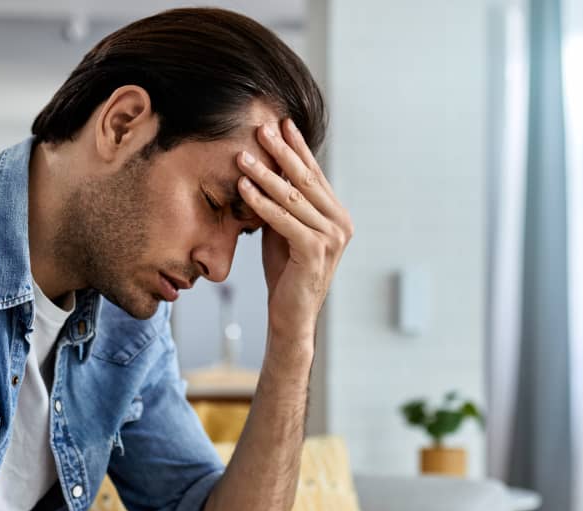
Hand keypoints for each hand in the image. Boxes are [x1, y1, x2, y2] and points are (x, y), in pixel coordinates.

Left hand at [237, 117, 352, 344]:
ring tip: (242, 155)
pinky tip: (243, 188)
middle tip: (262, 127)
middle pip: (305, 179)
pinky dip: (261, 202)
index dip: (298, 147)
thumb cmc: (286, 272)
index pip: (314, 174)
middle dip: (282, 151)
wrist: (291, 316)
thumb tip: (265, 169)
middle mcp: (340, 223)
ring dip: (264, 174)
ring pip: (292, 197)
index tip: (282, 122)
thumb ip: (283, 203)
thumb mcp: (284, 229)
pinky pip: (283, 220)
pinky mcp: (315, 251)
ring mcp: (331, 237)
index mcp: (337, 214)